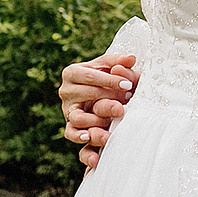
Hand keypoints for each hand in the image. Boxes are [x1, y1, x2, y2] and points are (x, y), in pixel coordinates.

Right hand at [60, 51, 135, 172]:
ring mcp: (67, 109)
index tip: (128, 85)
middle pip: (87, 95)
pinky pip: (70, 133)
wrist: (98, 95)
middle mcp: (66, 91)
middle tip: (126, 104)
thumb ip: (118, 61)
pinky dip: (78, 136)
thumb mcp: (109, 67)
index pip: (90, 76)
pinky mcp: (69, 125)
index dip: (110, 80)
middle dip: (109, 99)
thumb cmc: (104, 78)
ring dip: (97, 120)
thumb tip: (131, 58)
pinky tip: (89, 137)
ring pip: (78, 117)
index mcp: (72, 73)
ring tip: (114, 120)